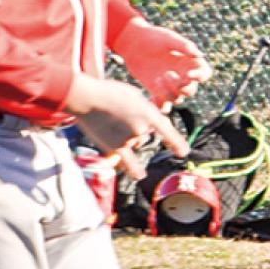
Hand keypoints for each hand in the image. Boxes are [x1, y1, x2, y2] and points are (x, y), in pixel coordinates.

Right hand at [64, 72, 188, 178]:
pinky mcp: (114, 148)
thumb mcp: (135, 95)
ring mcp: (128, 140)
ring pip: (135, 142)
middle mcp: (142, 129)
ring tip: (113, 121)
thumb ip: (145, 110)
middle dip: (138, 125)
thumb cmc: (110, 92)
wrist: (86, 98)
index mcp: (149, 113)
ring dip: (129, 136)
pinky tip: (140, 176)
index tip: (183, 152)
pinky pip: (128, 162)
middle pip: (146, 133)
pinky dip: (135, 170)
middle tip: (121, 113)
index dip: (176, 143)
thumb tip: (150, 125)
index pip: (167, 132)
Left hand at [114, 20, 211, 108]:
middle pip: (191, 91)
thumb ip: (185, 46)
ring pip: (177, 99)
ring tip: (157, 79)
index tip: (189, 75)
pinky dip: (159, 106)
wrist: (133, 43)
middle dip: (181, 86)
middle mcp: (182, 76)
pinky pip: (163, 106)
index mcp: (189, 62)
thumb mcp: (169, 38)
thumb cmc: (153, 37)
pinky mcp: (157, 92)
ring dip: (169, 94)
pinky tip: (151, 97)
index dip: (201, 77)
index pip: (204, 74)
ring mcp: (170, 86)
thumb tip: (200, 55)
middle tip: (167, 74)